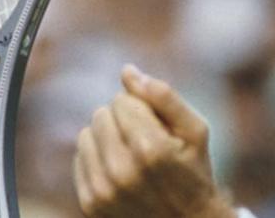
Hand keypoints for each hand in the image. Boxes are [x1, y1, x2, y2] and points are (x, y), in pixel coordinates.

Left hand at [73, 65, 235, 217]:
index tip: (155, 124)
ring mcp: (104, 191)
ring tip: (130, 152)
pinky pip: (80, 158)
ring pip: (86, 134)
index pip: (122, 100)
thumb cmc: (192, 171)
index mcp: (151, 149)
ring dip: (106, 137)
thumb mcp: (194, 129)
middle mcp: (123, 172)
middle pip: (101, 114)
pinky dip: (97, 157)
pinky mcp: (91, 203)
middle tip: (143, 138)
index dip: (139, 106)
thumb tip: (128, 71)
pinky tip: (118, 168)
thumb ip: (163, 96)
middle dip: (121, 119)